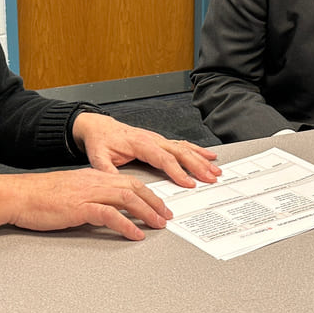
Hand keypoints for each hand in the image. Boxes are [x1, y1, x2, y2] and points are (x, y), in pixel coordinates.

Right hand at [0, 169, 171, 239]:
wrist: (20, 195)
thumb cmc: (40, 196)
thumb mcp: (72, 191)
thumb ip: (90, 196)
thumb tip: (107, 208)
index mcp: (93, 177)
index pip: (128, 181)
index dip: (148, 193)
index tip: (159, 205)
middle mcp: (95, 182)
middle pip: (134, 187)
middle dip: (154, 202)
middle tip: (166, 216)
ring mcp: (88, 193)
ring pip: (127, 198)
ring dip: (146, 212)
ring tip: (158, 225)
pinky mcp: (79, 207)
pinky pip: (109, 214)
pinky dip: (126, 225)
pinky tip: (135, 234)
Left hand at [72, 113, 220, 187]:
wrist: (99, 127)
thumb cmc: (100, 141)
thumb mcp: (98, 157)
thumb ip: (107, 171)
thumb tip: (116, 185)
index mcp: (139, 143)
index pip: (163, 158)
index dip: (177, 171)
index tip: (188, 183)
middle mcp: (152, 139)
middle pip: (179, 152)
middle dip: (197, 166)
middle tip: (210, 178)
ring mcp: (157, 139)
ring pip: (184, 147)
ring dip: (201, 159)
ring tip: (215, 170)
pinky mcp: (160, 141)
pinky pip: (182, 144)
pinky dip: (197, 150)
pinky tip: (208, 156)